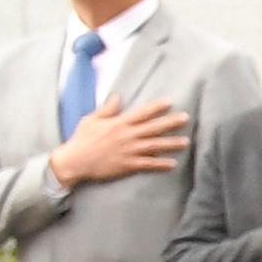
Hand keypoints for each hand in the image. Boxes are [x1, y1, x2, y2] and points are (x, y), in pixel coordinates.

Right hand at [48, 96, 190, 183]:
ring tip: (186, 142)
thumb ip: (107, 109)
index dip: (156, 107)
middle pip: (153, 127)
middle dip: (170, 122)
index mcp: (118, 123)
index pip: (141, 113)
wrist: (74, 162)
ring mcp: (128, 151)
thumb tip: (117, 97)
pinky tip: (172, 164)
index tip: (170, 102)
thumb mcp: (91, 120)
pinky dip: (161, 164)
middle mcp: (126, 135)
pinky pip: (148, 164)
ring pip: (154, 146)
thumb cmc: (81, 140)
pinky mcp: (127, 165)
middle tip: (186, 118)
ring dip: (171, 144)